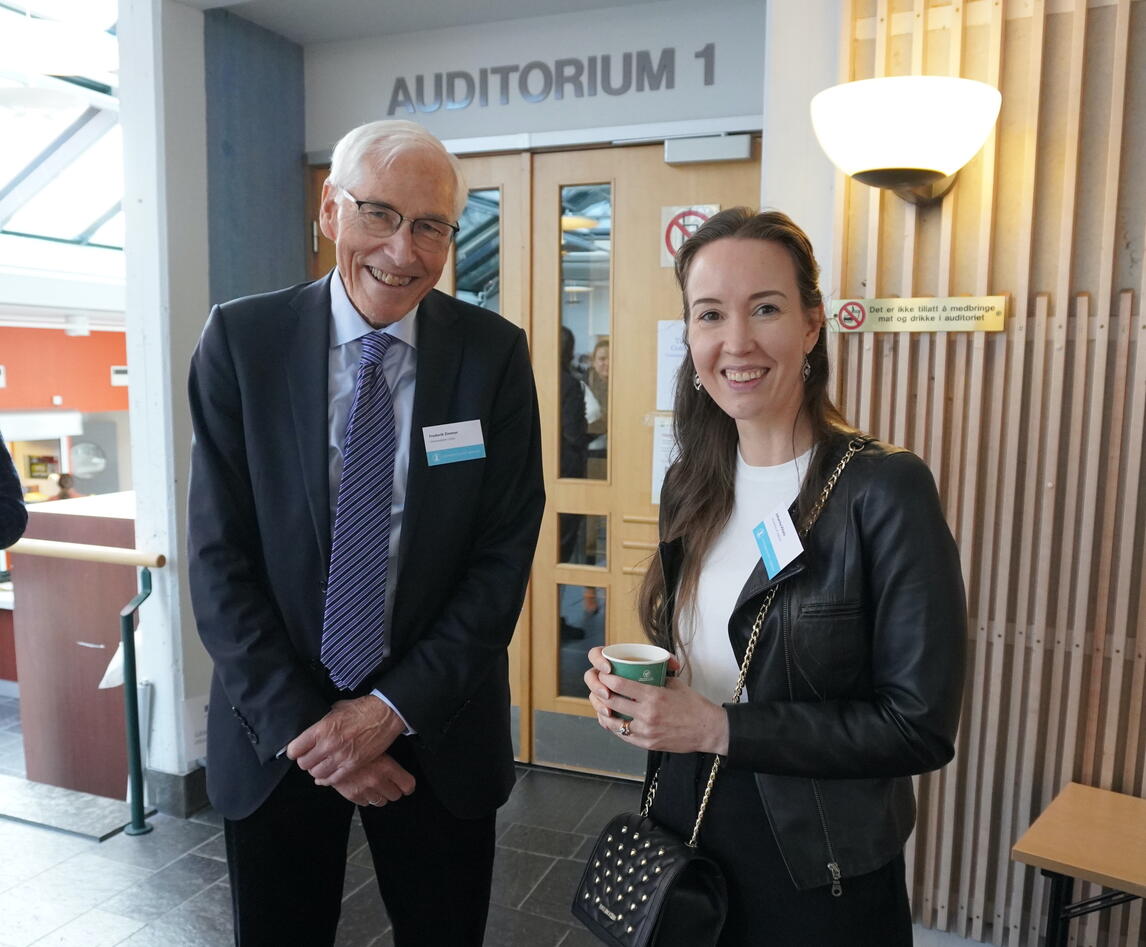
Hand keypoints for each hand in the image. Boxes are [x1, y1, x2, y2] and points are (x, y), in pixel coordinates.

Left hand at [287, 696, 404, 784]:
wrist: (385, 714)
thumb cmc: (362, 709)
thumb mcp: (336, 708)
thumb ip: (323, 721)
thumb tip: (313, 728)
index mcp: (322, 729)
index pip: (295, 749)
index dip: (294, 750)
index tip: (297, 750)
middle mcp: (328, 744)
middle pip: (304, 764)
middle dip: (305, 761)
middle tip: (310, 757)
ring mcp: (341, 757)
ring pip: (316, 773)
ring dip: (316, 770)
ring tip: (320, 765)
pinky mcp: (353, 765)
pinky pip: (333, 779)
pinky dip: (327, 779)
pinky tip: (326, 776)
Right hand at [327, 752, 414, 807]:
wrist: (330, 750)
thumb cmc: (354, 743)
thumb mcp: (377, 746)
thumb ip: (389, 759)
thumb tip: (399, 767)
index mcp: (387, 766)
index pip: (408, 785)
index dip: (407, 784)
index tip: (405, 783)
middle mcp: (377, 780)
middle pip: (395, 795)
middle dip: (393, 789)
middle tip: (389, 782)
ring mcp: (364, 789)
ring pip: (381, 802)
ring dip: (380, 795)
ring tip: (376, 785)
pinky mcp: (352, 796)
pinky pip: (366, 803)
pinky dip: (366, 797)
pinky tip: (364, 787)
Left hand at [583, 646, 729, 755]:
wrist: (708, 729)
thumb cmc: (694, 706)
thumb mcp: (675, 685)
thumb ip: (657, 679)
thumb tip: (643, 673)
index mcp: (654, 696)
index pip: (621, 686)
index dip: (607, 679)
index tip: (603, 675)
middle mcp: (647, 714)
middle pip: (613, 702)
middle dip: (602, 693)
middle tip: (599, 688)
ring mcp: (646, 731)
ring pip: (615, 723)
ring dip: (604, 714)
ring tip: (600, 707)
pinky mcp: (648, 744)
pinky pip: (624, 736)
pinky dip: (616, 728)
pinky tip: (611, 722)